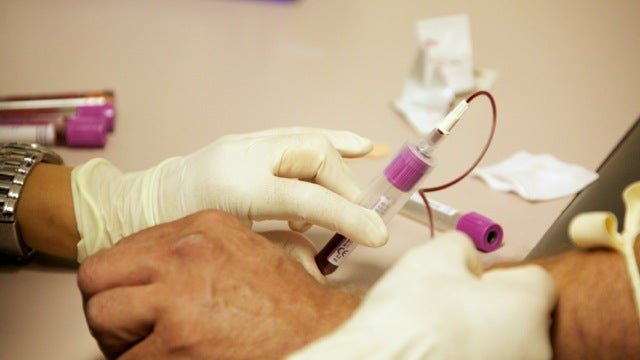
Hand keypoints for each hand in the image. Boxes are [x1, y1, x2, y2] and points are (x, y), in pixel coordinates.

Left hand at [72, 127, 387, 259]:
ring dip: (341, 157)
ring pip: (308, 137)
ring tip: (358, 176)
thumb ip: (278, 243)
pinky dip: (328, 141)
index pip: (308, 199)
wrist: (141, 205)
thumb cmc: (181, 234)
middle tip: (358, 212)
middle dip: (345, 184)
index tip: (377, 236)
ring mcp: (246, 143)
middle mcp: (245, 155)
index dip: (349, 216)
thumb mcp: (229, 247)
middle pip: (314, 155)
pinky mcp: (247, 140)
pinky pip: (296, 135)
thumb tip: (322, 247)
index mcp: (238, 188)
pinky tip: (355, 146)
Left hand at [77, 210, 358, 358]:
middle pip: (97, 276)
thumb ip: (197, 245)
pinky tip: (169, 359)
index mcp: (201, 226)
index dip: (124, 279)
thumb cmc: (287, 299)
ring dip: (118, 337)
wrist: (318, 332)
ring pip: (102, 316)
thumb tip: (153, 262)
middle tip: (126, 323)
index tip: (133, 295)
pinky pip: (127, 358)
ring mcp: (178, 296)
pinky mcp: (178, 341)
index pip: (123, 248)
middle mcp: (184, 253)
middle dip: (107, 303)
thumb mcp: (244, 247)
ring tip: (145, 345)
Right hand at [290, 231, 556, 359]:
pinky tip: (441, 354)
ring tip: (440, 335)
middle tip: (450, 306)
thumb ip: (461, 246)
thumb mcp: (431, 258)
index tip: (474, 279)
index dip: (500, 275)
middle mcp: (534, 348)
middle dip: (492, 308)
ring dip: (482, 337)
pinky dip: (471, 357)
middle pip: (522, 316)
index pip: (535, 280)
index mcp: (526, 306)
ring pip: (506, 345)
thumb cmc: (408, 323)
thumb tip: (466, 255)